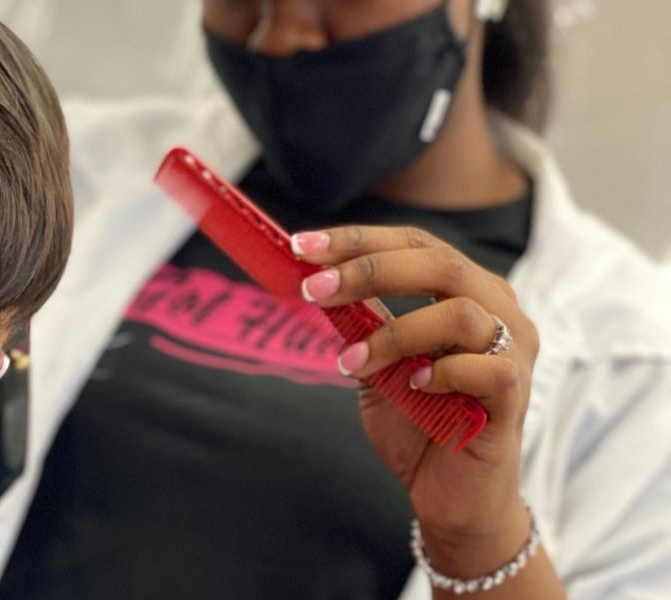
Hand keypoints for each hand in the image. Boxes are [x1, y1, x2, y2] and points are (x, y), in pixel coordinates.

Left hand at [292, 226, 539, 572]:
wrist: (450, 497)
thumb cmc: (418, 422)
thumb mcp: (376, 362)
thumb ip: (359, 322)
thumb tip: (315, 279)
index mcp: (466, 291)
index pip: (415, 243)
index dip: (358, 240)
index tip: (302, 245)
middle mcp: (498, 310)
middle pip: (440, 262)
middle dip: (368, 270)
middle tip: (313, 290)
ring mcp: (513, 352)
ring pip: (460, 313)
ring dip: (394, 333)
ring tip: (351, 362)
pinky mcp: (516, 396)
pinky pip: (485, 368)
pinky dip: (440, 372)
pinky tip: (413, 387)